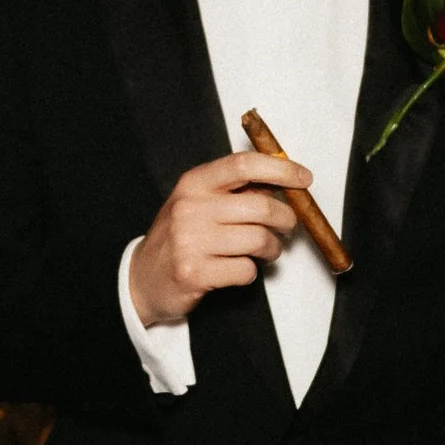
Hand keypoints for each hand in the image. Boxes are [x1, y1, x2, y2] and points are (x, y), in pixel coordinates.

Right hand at [128, 150, 308, 325]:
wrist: (141, 279)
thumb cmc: (179, 238)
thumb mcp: (197, 203)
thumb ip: (233, 191)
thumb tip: (283, 182)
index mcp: (193, 184)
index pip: (243, 165)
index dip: (281, 169)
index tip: (304, 178)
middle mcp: (190, 208)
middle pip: (261, 207)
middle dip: (286, 219)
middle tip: (287, 226)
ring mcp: (190, 242)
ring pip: (260, 240)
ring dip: (272, 249)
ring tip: (265, 251)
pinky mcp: (195, 273)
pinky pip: (247, 271)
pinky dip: (250, 272)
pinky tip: (236, 269)